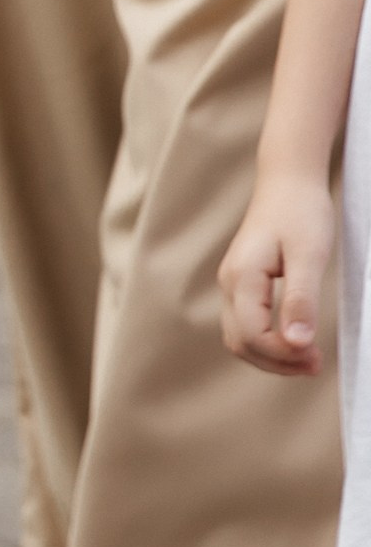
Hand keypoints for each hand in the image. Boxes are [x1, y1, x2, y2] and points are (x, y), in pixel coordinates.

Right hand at [219, 171, 333, 375]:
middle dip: (276, 362)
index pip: (252, 335)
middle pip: (240, 343)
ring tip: (308, 359)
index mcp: (242, 278)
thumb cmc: (301, 212)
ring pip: (240, 337)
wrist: (288, 181)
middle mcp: (229, 284)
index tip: (317, 356)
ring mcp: (232, 284)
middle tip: (316, 366)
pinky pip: (246, 325)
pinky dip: (267, 342)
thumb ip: (301, 300)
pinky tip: (294, 340)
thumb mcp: (309, 255)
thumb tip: (299, 344)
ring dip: (271, 355)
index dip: (283, 354)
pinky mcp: (241, 284)